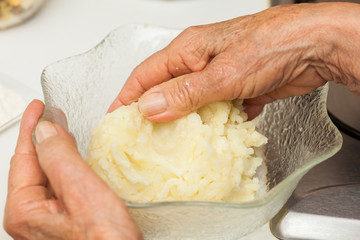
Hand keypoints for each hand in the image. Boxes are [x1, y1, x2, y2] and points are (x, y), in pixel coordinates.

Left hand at [4, 100, 141, 239]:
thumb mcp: (81, 192)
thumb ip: (60, 159)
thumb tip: (45, 132)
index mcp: (26, 210)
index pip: (24, 157)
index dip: (32, 128)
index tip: (39, 107)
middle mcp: (32, 217)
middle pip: (32, 166)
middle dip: (42, 138)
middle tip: (52, 115)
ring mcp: (48, 220)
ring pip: (47, 175)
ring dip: (55, 151)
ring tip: (62, 132)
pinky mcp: (66, 221)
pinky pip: (59, 186)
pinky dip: (66, 167)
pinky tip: (74, 160)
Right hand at [109, 2, 359, 120]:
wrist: (314, 46)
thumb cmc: (272, 45)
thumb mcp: (222, 74)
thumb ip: (185, 92)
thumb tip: (149, 106)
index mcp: (187, 51)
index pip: (145, 75)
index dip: (127, 98)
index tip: (115, 119)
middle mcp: (199, 62)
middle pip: (166, 90)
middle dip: (154, 114)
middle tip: (144, 138)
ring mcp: (217, 76)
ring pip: (191, 103)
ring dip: (184, 122)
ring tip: (174, 144)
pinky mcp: (235, 89)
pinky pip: (214, 110)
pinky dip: (211, 123)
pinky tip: (211, 136)